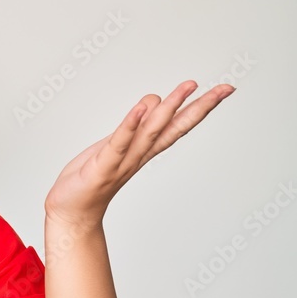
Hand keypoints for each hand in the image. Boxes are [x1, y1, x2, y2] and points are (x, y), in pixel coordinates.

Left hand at [44, 81, 234, 227]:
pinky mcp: (103, 167)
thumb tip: (152, 101)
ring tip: (187, 86)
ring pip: (151, 132)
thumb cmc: (92, 176)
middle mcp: (139, 155)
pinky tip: (140, 110)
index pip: (177, 125)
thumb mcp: (116, 145)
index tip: (224, 90)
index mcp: (143, 149)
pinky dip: (129, 126)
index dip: (200, 108)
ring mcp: (123, 162)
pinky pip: (118, 143)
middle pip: (174, 128)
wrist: (72, 211)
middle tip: (225, 89)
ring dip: (169, 108)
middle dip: (199, 108)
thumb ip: (135, 126)